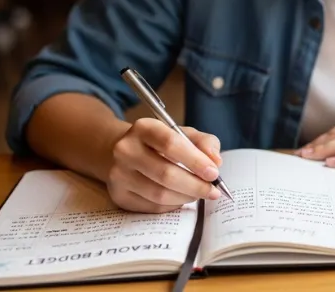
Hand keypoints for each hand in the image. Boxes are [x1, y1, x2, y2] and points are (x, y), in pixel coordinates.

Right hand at [106, 118, 222, 212]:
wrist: (126, 152)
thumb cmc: (161, 143)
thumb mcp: (184, 134)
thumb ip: (204, 143)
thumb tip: (216, 162)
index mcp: (144, 128)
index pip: (171, 144)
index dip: (195, 161)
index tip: (214, 173)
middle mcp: (126, 150)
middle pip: (165, 174)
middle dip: (195, 185)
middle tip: (213, 191)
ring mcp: (118, 175)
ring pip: (159, 194)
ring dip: (186, 197)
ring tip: (200, 194)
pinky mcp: (119, 195)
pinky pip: (152, 206)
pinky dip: (173, 205)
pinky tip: (181, 197)